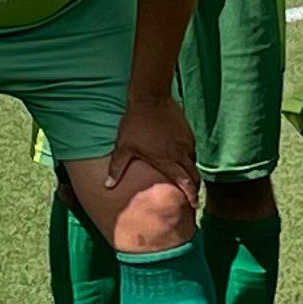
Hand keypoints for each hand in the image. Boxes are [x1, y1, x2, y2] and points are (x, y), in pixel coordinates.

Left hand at [109, 90, 199, 204]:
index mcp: (167, 161)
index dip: (191, 196)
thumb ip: (117, 168)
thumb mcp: (124, 147)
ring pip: (193, 162)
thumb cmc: (135, 124)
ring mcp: (186, 142)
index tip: (194, 205)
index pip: (185, 183)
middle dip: (195, 188)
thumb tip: (107, 185)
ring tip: (188, 180)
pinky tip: (182, 159)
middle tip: (193, 198)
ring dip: (192, 172)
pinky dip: (189, 157)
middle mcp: (180, 153)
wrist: (150, 98)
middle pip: (194, 175)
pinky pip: (192, 149)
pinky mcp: (187, 132)